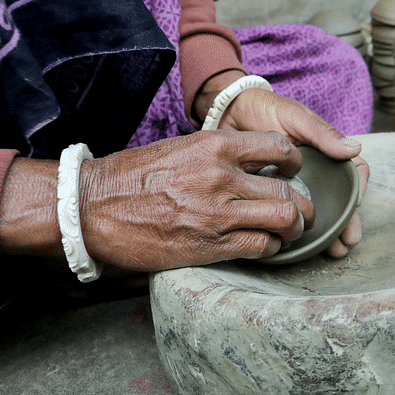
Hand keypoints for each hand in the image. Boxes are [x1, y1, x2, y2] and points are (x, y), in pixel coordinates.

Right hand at [79, 130, 314, 270]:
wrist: (91, 206)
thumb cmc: (132, 176)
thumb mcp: (180, 149)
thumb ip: (218, 155)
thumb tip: (250, 165)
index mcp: (215, 146)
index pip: (279, 148)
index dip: (295, 163)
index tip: (294, 172)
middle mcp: (222, 177)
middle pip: (289, 191)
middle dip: (303, 206)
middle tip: (301, 213)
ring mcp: (217, 213)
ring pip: (283, 220)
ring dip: (293, 229)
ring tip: (288, 232)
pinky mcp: (209, 246)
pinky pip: (260, 246)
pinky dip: (269, 248)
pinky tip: (263, 246)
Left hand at [196, 71, 369, 256]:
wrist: (227, 114)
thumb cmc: (265, 110)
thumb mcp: (294, 117)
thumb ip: (321, 133)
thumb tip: (354, 149)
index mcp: (326, 153)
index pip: (353, 174)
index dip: (358, 191)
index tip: (355, 207)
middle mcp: (315, 173)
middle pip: (339, 202)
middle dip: (346, 224)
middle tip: (347, 242)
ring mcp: (295, 186)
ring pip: (317, 213)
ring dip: (328, 234)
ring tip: (332, 251)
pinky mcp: (272, 196)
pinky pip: (287, 216)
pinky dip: (293, 230)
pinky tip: (296, 246)